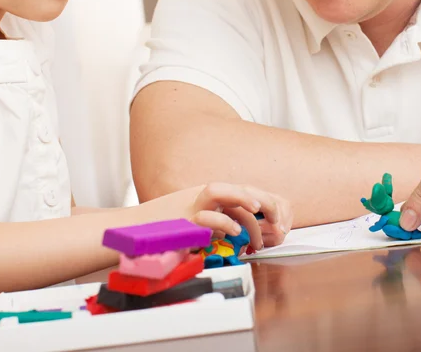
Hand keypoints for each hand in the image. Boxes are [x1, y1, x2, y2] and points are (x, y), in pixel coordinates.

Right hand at [163, 182, 292, 250]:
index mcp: (212, 198)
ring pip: (218, 191)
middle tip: (278, 222)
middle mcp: (203, 198)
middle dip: (263, 200)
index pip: (245, 191)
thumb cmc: (173, 229)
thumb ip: (225, 221)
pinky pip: (203, 216)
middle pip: (238, 187)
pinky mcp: (183, 223)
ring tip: (257, 216)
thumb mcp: (205, 223)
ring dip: (241, 200)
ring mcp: (192, 207)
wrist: (141, 231)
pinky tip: (233, 232)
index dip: (266, 202)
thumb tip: (252, 230)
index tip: (280, 222)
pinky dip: (221, 221)